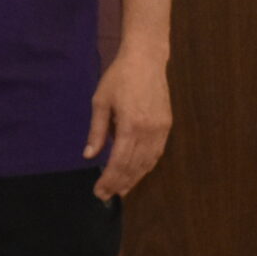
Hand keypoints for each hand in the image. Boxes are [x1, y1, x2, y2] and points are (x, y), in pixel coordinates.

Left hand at [85, 52, 170, 198]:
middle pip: (134, 165)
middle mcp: (149, 130)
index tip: (99, 191)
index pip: (119, 161)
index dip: (109, 179)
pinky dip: (146, 166)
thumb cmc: (118, 78)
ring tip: (121, 190)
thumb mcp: (100, 102)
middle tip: (106, 196)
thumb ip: (97, 131)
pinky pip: (157, 152)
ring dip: (134, 178)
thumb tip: (89, 155)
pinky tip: (137, 174)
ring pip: (148, 162)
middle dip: (120, 183)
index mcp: (130, 125)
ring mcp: (161, 128)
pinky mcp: (167, 125)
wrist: (146, 60)